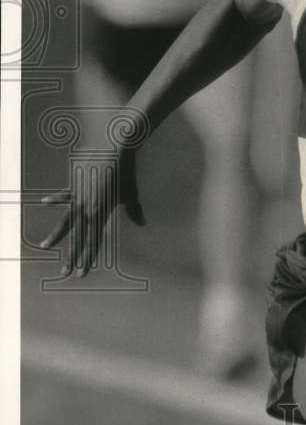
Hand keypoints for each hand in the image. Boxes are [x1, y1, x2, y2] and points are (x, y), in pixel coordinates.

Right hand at [38, 151, 145, 276]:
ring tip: (45, 247)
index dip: (87, 258)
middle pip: (78, 238)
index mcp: (101, 214)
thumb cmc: (125, 173)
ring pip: (65, 222)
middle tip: (64, 272)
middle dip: (72, 256)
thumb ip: (134, 211)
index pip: (93, 242)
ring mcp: (78, 198)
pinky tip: (44, 202)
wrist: (113, 151)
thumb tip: (142, 223)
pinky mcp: (74, 185)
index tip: (81, 273)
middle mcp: (87, 210)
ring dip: (56, 236)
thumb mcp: (130, 194)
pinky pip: (64, 195)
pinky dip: (55, 199)